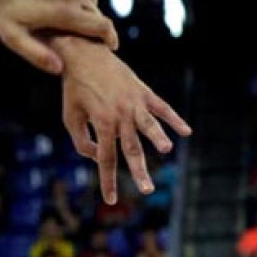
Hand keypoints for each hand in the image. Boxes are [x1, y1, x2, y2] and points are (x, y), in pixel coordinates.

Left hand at [0, 0, 117, 73]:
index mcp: (64, 11)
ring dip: (83, 8)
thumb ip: (36, 54)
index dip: (110, 39)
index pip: (103, 27)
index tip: (110, 46)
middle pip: (96, 14)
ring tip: (64, 17)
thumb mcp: (12, 36)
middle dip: (92, 26)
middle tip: (79, 35)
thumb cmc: (1, 6)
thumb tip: (60, 68)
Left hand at [55, 37, 190, 202]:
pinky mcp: (143, 91)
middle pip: (132, 148)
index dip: (108, 180)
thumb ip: (82, 141)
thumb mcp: (70, 117)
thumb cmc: (75, 90)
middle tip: (148, 190)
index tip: (111, 200)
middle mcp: (120, 114)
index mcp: (101, 123)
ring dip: (158, 138)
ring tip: (165, 150)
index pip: (106, 158)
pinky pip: (162, 107)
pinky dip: (174, 119)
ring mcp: (134, 102)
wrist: (83, 56)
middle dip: (139, 171)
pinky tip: (186, 131)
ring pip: (149, 125)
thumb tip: (99, 157)